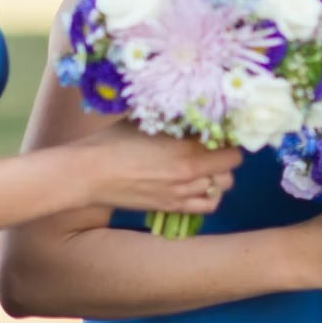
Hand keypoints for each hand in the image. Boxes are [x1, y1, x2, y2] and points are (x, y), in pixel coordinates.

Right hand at [74, 124, 239, 214]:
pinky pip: (207, 206)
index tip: (220, 130)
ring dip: (219, 174)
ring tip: (206, 165)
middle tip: (213, 146)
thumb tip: (194, 114)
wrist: (89, 174)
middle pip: (231, 166)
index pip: (231, 145)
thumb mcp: (149, 121)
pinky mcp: (171, 208)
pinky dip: (210, 195)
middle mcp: (191, 174)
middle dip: (226, 154)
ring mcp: (182, 194)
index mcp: (187, 149)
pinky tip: (199, 185)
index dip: (229, 136)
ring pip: (223, 186)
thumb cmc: (114, 141)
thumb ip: (176, 121)